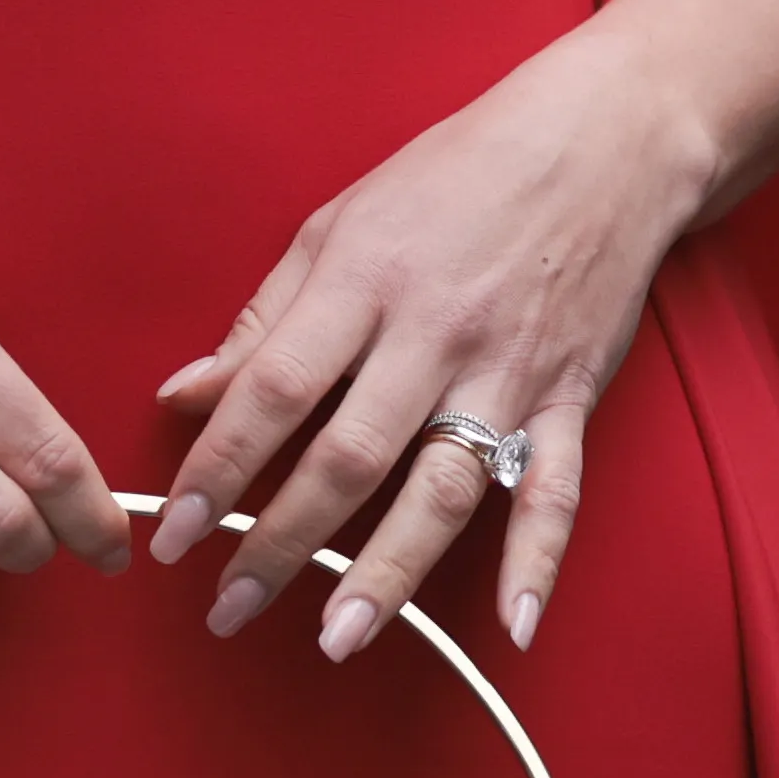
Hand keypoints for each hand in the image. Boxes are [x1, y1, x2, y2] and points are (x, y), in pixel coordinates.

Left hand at [150, 46, 719, 660]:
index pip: (274, 388)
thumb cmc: (457, 174)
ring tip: (338, 637)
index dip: (218, 466)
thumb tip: (184, 396)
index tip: (175, 535)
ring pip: (443, 486)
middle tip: (229, 609)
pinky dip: (538, 559)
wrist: (604, 140)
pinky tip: (513, 625)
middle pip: (349, 454)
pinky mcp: (570, 396)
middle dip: (282, 540)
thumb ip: (265, 318)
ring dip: (390, 570)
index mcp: (364, 279)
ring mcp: (508, 371)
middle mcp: (434, 332)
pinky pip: (555, 490)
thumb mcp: (341, 222)